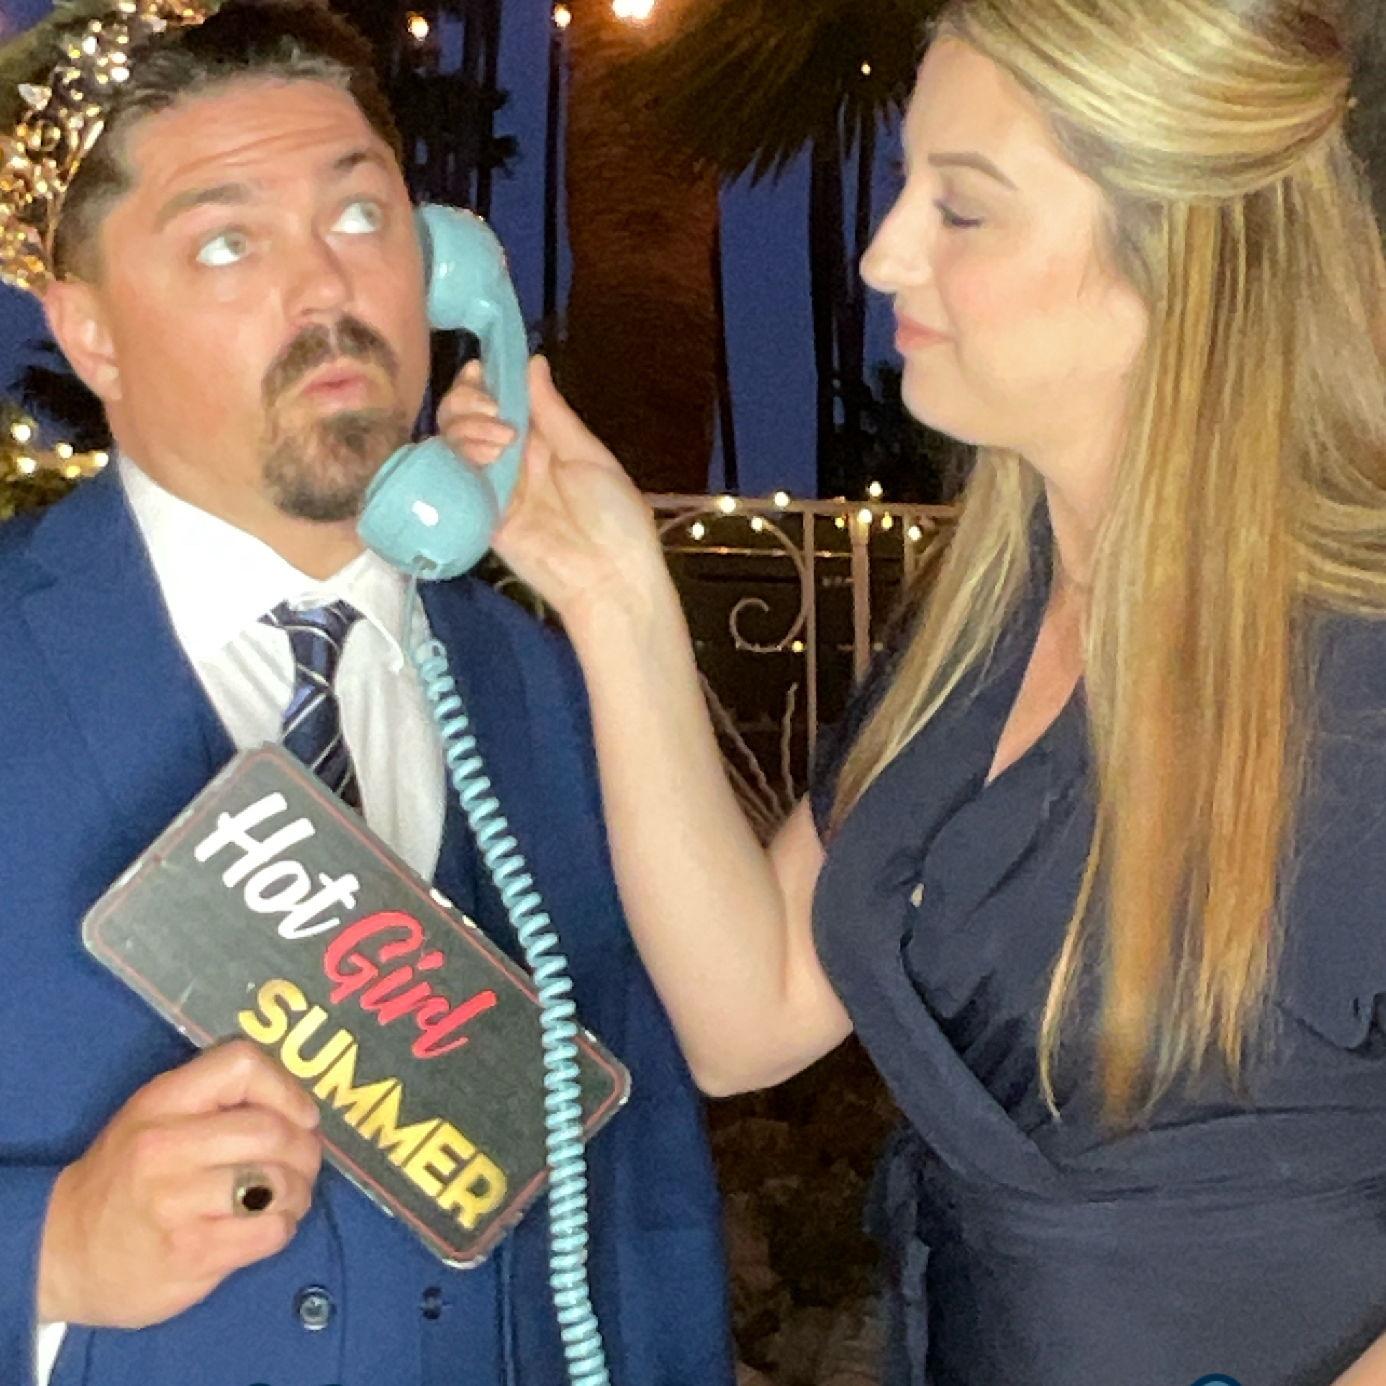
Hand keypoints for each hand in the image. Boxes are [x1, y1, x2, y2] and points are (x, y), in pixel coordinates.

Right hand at [38, 1040, 322, 1328]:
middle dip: (305, 1149)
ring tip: (289, 1196)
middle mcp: (166, 1148)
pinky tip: (268, 1226)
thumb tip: (294, 1103)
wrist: (62, 1252)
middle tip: (305, 1163)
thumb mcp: (155, 1116)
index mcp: (162, 1102)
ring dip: (300, 1191)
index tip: (300, 1115)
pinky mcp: (191, 1255)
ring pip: (278, 1183)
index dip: (286, 1087)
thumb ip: (214, 1100)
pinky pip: (269, 1232)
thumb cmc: (126, 1176)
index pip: (241, 1065)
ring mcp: (176, 1204)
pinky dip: (283, 1227)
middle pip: (272, 1131)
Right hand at [437, 357, 667, 629]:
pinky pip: (450, 480)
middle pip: (464, 416)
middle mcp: (509, 458)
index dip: (482, 380)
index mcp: (540, 439)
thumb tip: (533, 361)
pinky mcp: (477, 515)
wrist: (609, 577)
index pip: (497, 398)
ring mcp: (490, 486)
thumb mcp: (588, 455)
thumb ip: (553, 412)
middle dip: (468, 401)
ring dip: (465, 427)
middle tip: (493, 412)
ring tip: (498, 443)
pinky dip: (454, 460)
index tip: (482, 370)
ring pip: (451, 442)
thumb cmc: (613, 515)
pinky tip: (479, 458)